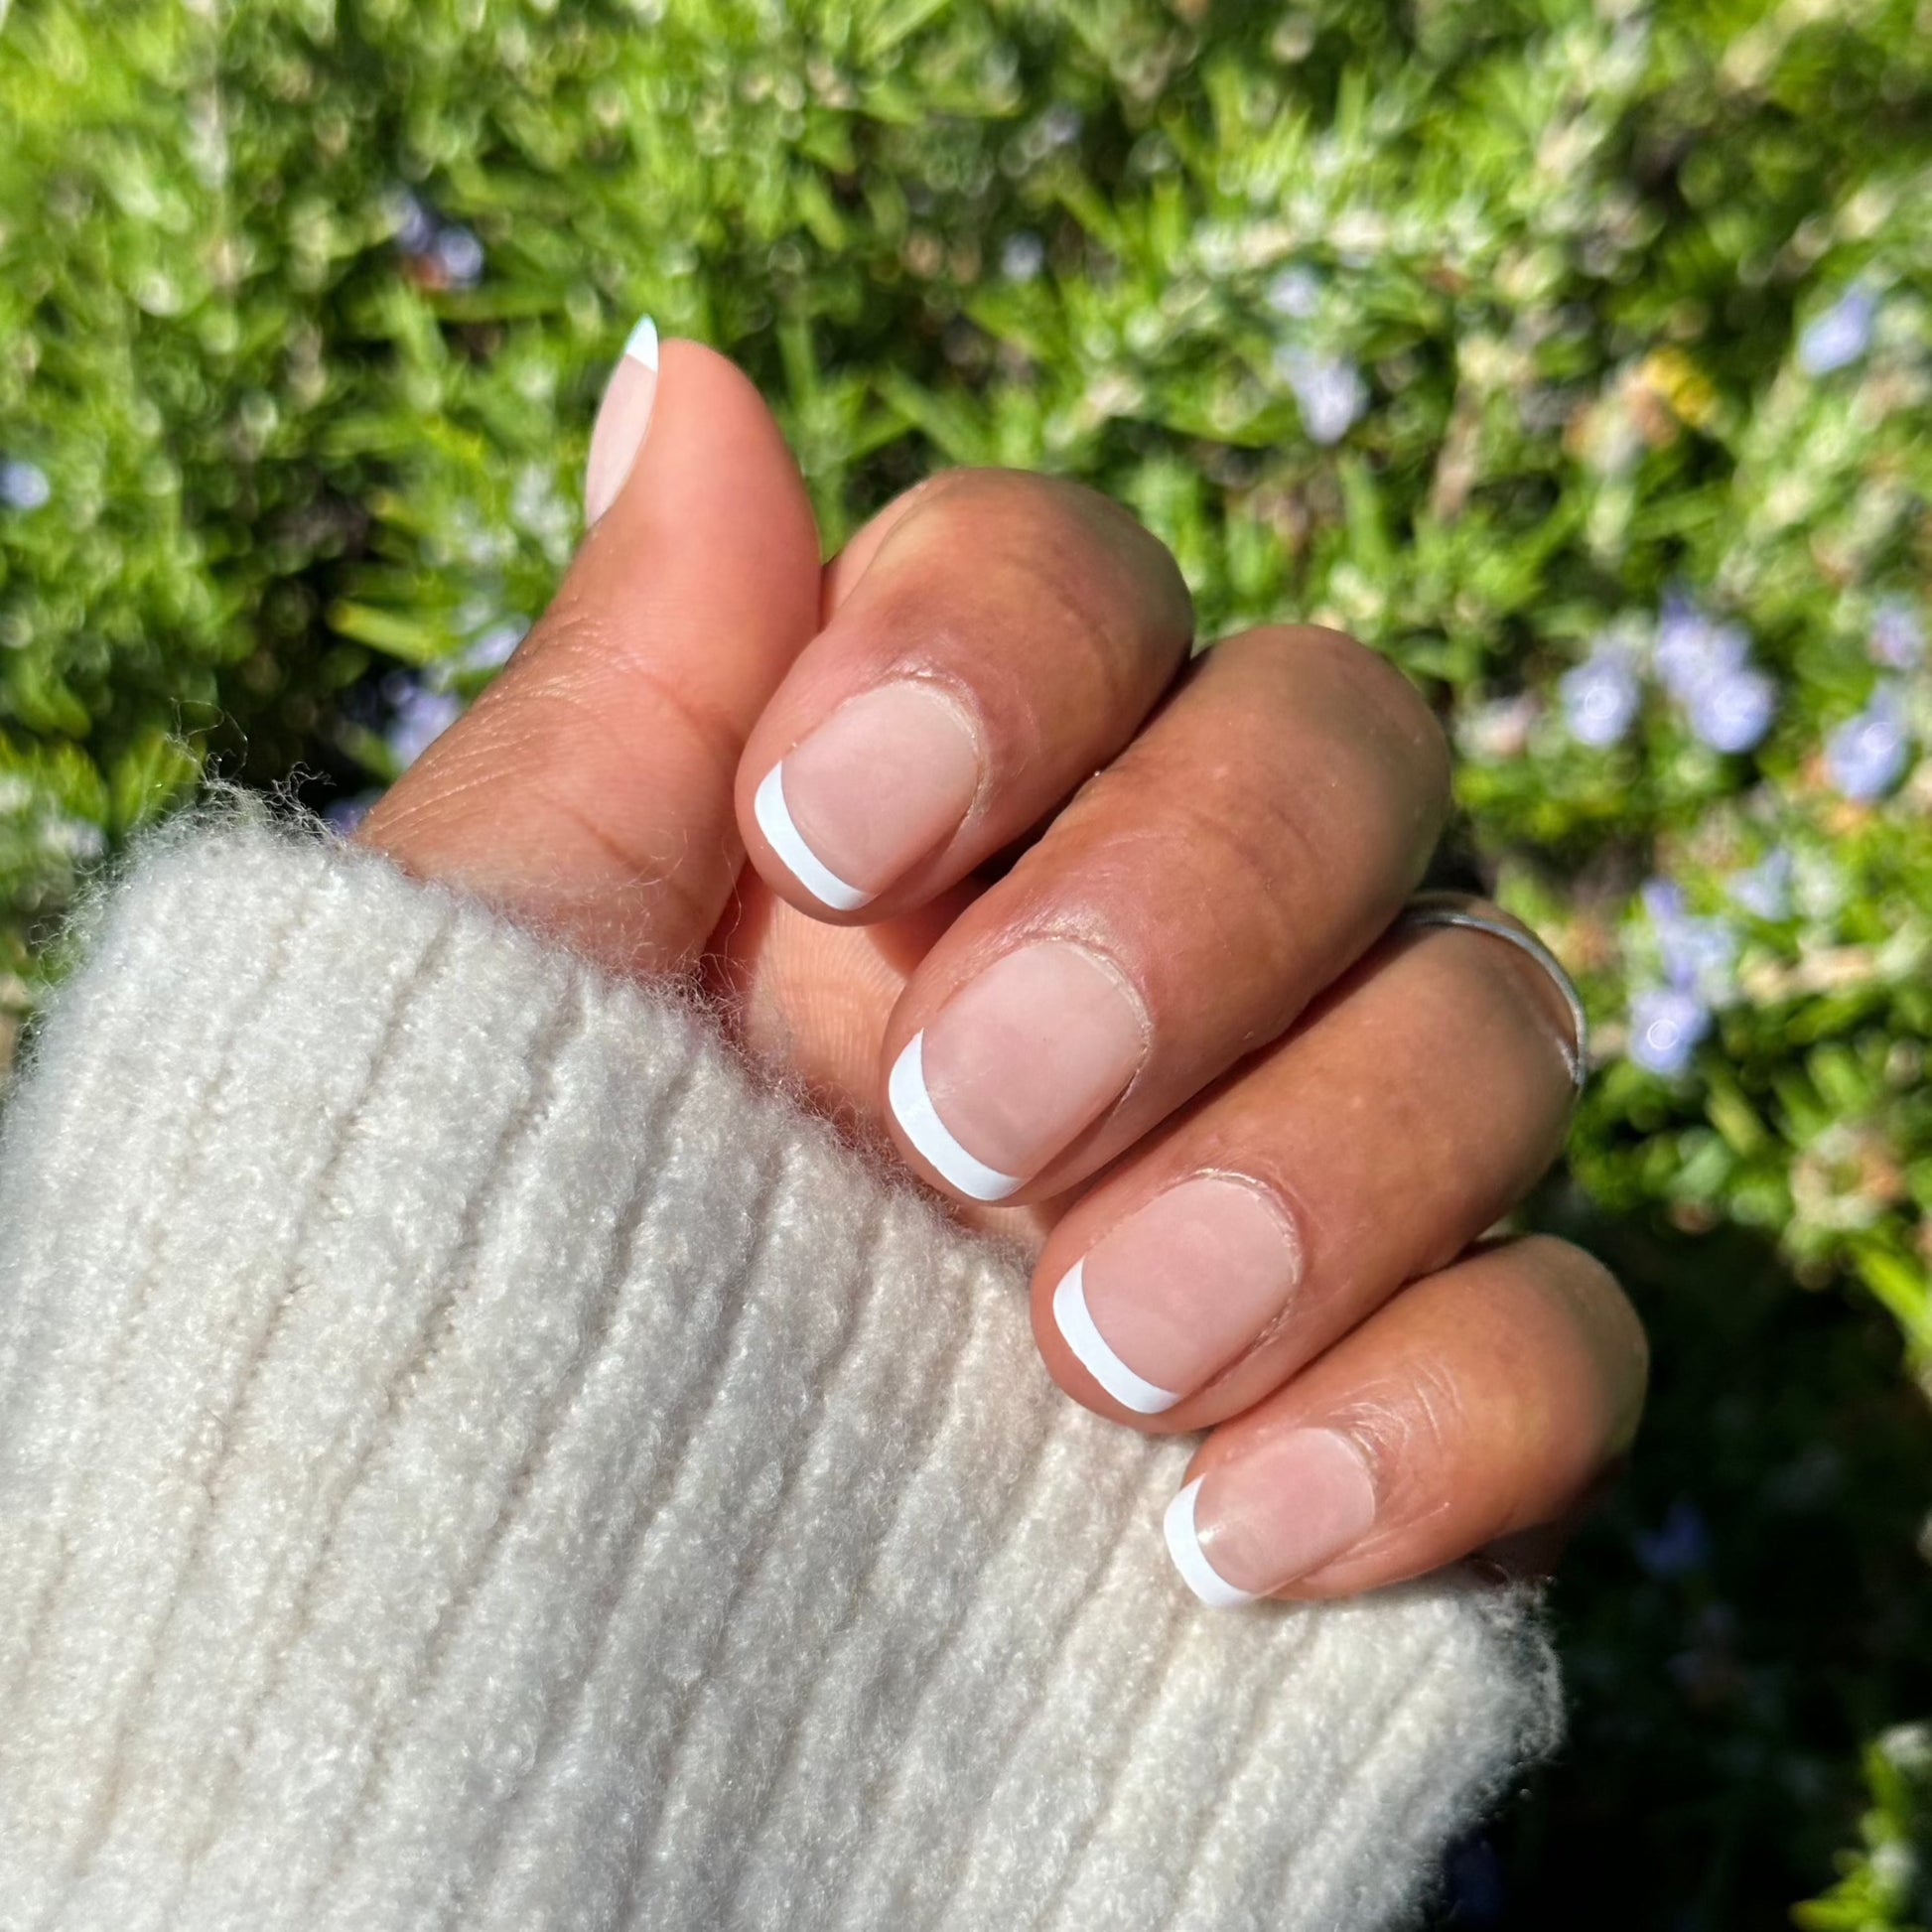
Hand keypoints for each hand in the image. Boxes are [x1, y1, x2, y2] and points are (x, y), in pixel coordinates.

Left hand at [360, 333, 1646, 1605]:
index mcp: (947, 821)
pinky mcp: (1401, 1415)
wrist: (504, 1672)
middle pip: (1346, 753)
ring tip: (1079, 1349)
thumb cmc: (449, 1295)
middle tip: (953, 1122)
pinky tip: (1225, 1533)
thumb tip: (684, 371)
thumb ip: (629, 693)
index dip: (1003, 646)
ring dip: (1312, 1167)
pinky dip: (1438, 1411)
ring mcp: (1300, 1178)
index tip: (824, 832)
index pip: (1088, 580)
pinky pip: (1565, 1341)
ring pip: (1494, 1024)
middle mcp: (1159, 955)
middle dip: (1177, 908)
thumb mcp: (489, 980)